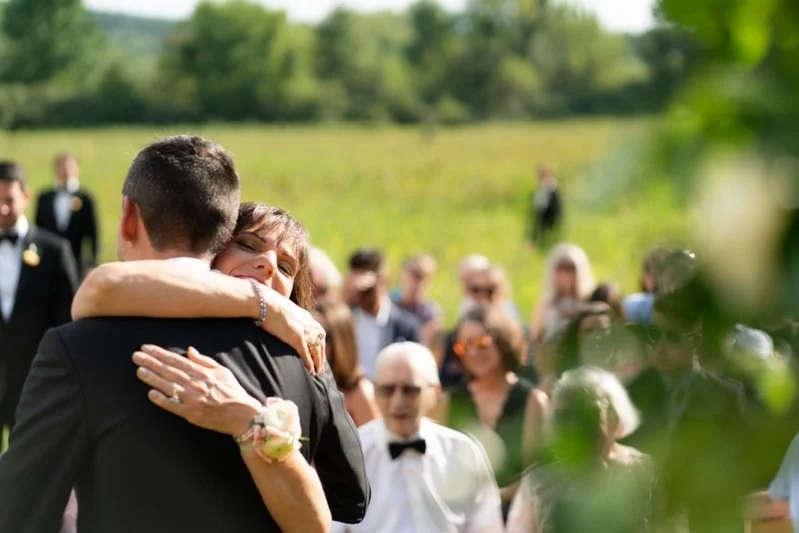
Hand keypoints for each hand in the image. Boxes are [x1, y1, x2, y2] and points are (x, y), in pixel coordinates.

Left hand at [133, 344, 262, 436]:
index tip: (147, 348)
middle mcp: (195, 384)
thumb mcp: (222, 371)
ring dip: (152, 378)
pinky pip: (172, 405)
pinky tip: (151, 393)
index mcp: (202, 372)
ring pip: (168, 386)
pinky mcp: (190, 413)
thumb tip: (190, 351)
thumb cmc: (233, 391)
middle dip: (151, 362)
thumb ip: (204, 361)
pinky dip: (161, 400)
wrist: (241, 414)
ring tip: (139, 370)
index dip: (160, 354)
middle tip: (136, 356)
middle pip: (169, 371)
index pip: (177, 360)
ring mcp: (191, 399)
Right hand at [262, 289, 325, 375]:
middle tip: (321, 369)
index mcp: (307, 317)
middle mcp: (309, 325)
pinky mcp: (297, 338)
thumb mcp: (285, 309)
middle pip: (320, 344)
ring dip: (318, 364)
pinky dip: (309, 364)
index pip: (319, 334)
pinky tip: (311, 372)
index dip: (320, 346)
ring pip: (316, 351)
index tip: (320, 355)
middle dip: (321, 357)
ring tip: (317, 373)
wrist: (265, 302)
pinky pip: (306, 354)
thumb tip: (285, 322)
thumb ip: (290, 317)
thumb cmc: (269, 304)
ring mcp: (304, 332)